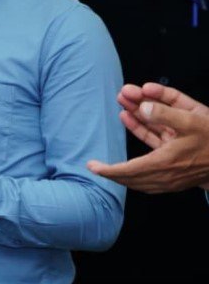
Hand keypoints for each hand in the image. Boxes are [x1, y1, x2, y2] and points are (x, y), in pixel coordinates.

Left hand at [87, 83, 208, 192]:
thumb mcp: (192, 120)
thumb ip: (164, 112)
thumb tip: (140, 107)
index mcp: (165, 163)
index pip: (128, 171)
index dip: (108, 170)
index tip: (92, 167)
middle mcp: (166, 174)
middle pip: (131, 177)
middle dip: (112, 168)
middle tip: (95, 165)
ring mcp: (172, 177)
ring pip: (140, 173)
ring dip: (125, 158)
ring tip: (116, 129)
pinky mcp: (178, 174)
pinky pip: (152, 164)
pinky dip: (140, 149)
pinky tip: (133, 120)